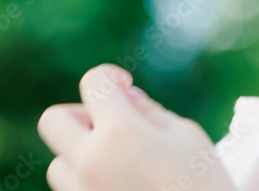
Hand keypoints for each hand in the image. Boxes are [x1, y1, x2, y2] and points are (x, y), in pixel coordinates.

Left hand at [37, 64, 237, 190]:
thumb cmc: (205, 187)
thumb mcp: (188, 138)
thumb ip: (150, 111)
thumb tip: (125, 96)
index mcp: (120, 134)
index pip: (93, 82)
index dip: (110, 77)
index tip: (125, 87)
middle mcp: (91, 163)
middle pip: (53, 121)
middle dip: (80, 115)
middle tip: (111, 127)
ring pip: (58, 164)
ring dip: (81, 157)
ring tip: (119, 168)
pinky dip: (88, 185)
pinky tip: (122, 188)